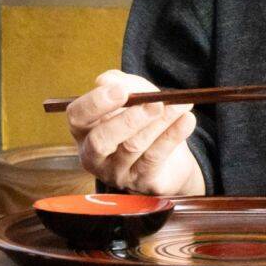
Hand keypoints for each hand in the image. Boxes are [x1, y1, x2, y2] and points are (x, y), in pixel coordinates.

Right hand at [66, 70, 204, 195]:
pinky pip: (155, 158)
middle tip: (154, 104)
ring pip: (134, 147)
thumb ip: (121, 83)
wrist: (170, 156)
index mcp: (84, 130)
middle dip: (128, 120)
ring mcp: (116, 173)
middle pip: (101, 140)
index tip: (121, 91)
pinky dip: (173, 136)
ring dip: (160, 122)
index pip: (77, 117)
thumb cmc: (142, 119)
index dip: (96, 103)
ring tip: (180, 104)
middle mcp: (94, 155)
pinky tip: (187, 120)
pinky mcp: (141, 183)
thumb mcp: (133, 95)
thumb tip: (106, 82)